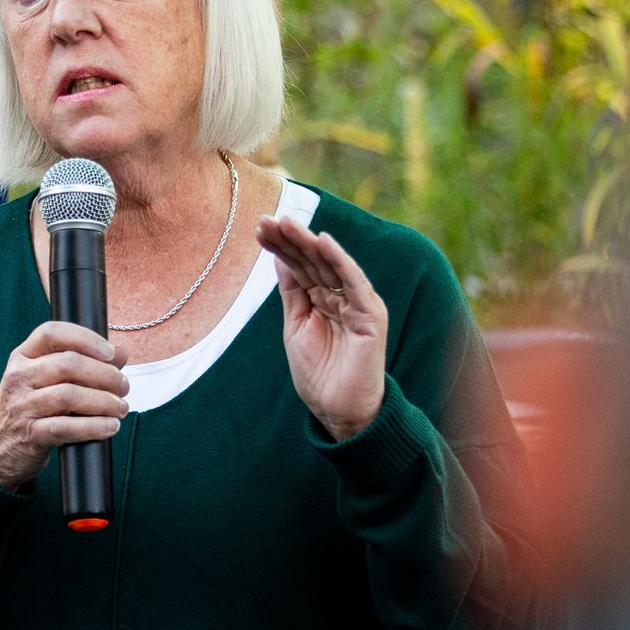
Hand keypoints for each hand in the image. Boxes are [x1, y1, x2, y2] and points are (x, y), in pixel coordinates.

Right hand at [0, 321, 128, 488]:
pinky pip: (66, 428)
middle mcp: (19, 377)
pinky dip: (93, 427)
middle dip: (104, 374)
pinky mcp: (29, 434)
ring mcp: (21, 406)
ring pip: (69, 395)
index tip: (111, 353)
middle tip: (123, 386)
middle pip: (67, 364)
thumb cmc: (27, 408)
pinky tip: (110, 427)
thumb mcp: (45, 381)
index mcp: (22, 356)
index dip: (85, 338)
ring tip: (121, 408)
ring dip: (103, 401)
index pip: (52, 333)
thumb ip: (81, 363)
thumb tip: (122, 353)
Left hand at [256, 216, 386, 440]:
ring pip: (330, 265)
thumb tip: (281, 258)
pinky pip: (355, 283)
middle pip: (312, 260)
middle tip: (266, 219)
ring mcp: (357, 304)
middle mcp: (342, 296)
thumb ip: (293, 292)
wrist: (338, 411)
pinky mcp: (371, 316)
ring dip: (308, 242)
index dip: (280, 246)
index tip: (258, 227)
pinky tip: (323, 243)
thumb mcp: (296, 326)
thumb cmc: (319, 373)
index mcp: (323, 298)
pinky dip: (341, 261)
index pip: (300, 265)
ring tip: (286, 222)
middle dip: (289, 238)